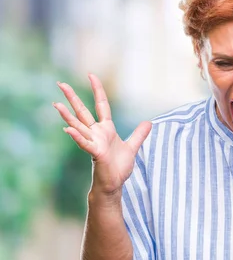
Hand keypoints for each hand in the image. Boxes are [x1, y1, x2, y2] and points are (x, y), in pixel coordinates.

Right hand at [53, 74, 151, 194]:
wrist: (114, 184)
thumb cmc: (119, 167)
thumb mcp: (133, 147)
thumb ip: (139, 134)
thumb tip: (148, 122)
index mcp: (106, 129)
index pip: (101, 105)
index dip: (98, 90)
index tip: (91, 75)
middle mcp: (96, 133)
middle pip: (82, 112)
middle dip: (72, 98)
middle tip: (60, 84)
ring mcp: (93, 142)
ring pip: (78, 126)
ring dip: (67, 115)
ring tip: (56, 104)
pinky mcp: (95, 153)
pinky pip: (84, 143)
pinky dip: (77, 137)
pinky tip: (68, 130)